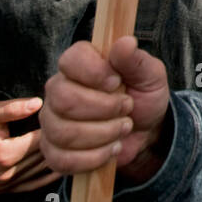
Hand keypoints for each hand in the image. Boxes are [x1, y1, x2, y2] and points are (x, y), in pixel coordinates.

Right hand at [40, 37, 170, 182]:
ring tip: (123, 128)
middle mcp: (58, 89)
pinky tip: (110, 149)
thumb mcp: (150, 75)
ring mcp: (51, 121)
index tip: (116, 82)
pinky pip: (62, 159)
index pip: (70, 60)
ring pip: (63, 132)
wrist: (145, 132)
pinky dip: (94, 158)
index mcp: (79, 63)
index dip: (94, 73)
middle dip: (104, 109)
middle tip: (127, 108)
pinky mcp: (52, 150)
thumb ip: (136, 60)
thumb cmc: (143, 96)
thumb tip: (126, 42)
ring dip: (103, 134)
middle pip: (63, 100)